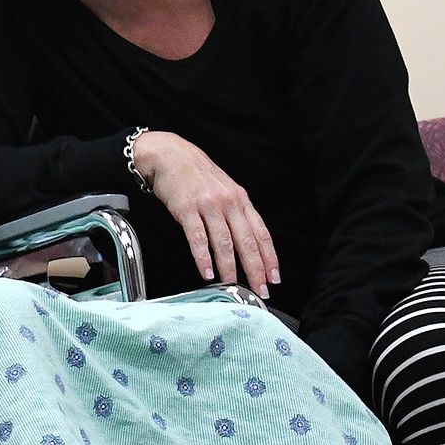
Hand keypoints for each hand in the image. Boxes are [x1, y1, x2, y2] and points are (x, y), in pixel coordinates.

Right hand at [129, 132, 279, 296]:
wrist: (171, 155)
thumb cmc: (197, 175)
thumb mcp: (225, 190)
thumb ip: (237, 213)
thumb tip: (248, 243)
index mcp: (241, 200)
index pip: (261, 233)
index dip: (269, 257)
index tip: (274, 277)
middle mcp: (228, 202)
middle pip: (247, 241)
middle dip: (255, 269)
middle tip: (260, 290)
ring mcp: (208, 205)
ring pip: (224, 242)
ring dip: (229, 267)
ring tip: (232, 285)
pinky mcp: (186, 209)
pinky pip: (198, 238)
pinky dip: (203, 258)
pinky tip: (206, 272)